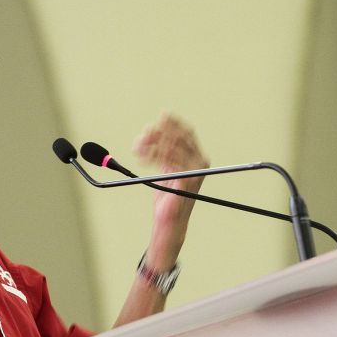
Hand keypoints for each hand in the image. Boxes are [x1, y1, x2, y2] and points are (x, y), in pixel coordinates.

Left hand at [133, 112, 208, 266]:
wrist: (169, 221)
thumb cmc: (167, 198)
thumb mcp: (165, 171)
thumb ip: (162, 155)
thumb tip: (149, 134)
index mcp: (196, 158)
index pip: (187, 133)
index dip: (174, 122)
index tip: (161, 115)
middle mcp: (199, 162)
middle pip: (180, 136)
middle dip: (160, 131)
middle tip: (144, 133)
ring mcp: (195, 171)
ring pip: (171, 145)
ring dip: (152, 143)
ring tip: (137, 147)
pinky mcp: (186, 179)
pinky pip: (169, 159)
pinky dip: (153, 154)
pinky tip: (142, 156)